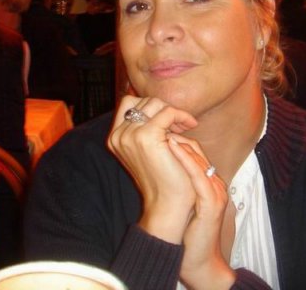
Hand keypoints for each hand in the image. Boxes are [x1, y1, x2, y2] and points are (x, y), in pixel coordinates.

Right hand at [108, 96, 197, 243]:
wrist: (168, 203)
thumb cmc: (164, 178)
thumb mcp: (150, 149)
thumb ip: (147, 128)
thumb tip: (159, 105)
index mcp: (115, 138)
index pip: (129, 103)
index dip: (151, 106)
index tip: (169, 120)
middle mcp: (118, 135)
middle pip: (143, 101)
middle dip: (164, 109)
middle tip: (181, 125)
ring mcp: (130, 135)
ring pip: (155, 103)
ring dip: (174, 112)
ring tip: (186, 127)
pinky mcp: (146, 136)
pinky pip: (167, 111)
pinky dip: (181, 116)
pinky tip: (190, 126)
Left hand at [168, 135, 235, 289]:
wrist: (200, 260)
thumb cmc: (188, 232)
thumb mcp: (185, 201)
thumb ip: (179, 182)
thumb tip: (161, 166)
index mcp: (208, 181)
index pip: (194, 151)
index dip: (176, 137)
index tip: (158, 130)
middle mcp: (214, 183)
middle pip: (198, 151)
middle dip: (178, 134)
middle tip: (159, 126)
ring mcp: (215, 192)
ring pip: (199, 159)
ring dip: (181, 142)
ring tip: (163, 130)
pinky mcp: (211, 203)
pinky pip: (198, 176)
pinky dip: (185, 160)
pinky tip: (172, 148)